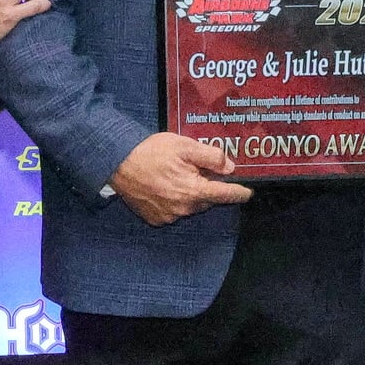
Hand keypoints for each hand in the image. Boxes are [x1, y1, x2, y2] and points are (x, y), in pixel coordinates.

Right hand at [108, 132, 253, 225]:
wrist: (117, 164)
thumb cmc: (150, 152)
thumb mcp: (184, 146)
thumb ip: (210, 157)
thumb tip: (229, 167)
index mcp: (193, 190)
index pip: (225, 194)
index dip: (239, 193)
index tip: (248, 193)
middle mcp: (183, 208)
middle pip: (207, 199)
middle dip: (208, 187)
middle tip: (198, 170)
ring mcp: (169, 216)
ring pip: (192, 206)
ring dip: (191, 194)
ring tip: (177, 176)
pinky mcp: (157, 219)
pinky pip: (175, 211)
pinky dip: (176, 201)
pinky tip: (165, 187)